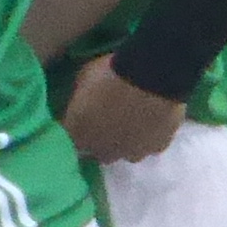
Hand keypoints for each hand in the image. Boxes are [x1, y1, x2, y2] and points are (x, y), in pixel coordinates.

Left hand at [62, 55, 185, 170]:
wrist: (151, 76)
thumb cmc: (110, 74)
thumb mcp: (83, 78)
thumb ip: (81, 98)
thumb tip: (83, 101)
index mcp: (78, 133)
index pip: (69, 141)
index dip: (76, 130)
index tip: (81, 119)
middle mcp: (103, 150)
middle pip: (98, 152)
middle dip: (100, 140)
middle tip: (107, 119)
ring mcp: (131, 152)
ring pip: (126, 152)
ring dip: (126, 140)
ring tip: (133, 120)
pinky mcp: (157, 148)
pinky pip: (151, 145)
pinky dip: (150, 135)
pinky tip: (153, 120)